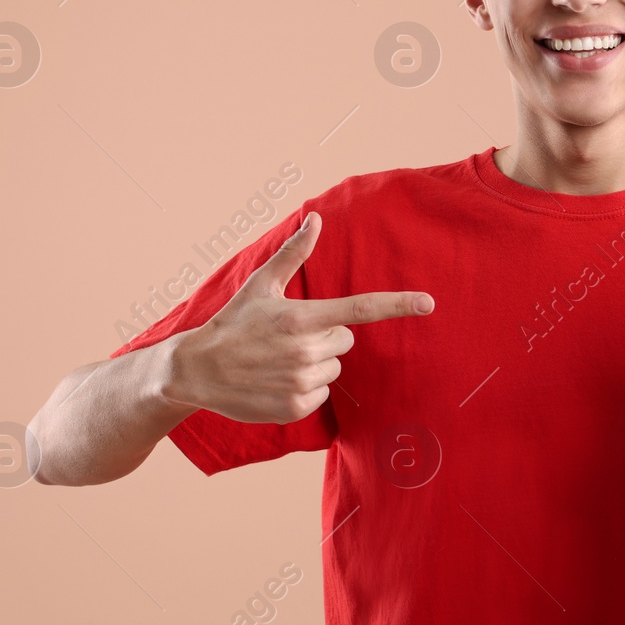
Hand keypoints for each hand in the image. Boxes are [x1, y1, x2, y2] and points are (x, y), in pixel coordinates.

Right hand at [163, 211, 432, 422]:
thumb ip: (294, 252)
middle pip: (345, 340)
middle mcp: (306, 350)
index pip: (360, 309)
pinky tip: (276, 380)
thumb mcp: (261, 285)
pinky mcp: (296, 406)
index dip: (398, 305)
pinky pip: (323, 393)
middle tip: (289, 337)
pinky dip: (305, 387)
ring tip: (279, 359)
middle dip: (324, 336)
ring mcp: (302, 381)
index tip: (428, 303)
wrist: (196, 371)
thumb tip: (315, 217)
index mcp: (302, 317)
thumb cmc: (233, 323)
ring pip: (335, 366)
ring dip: (315, 362)